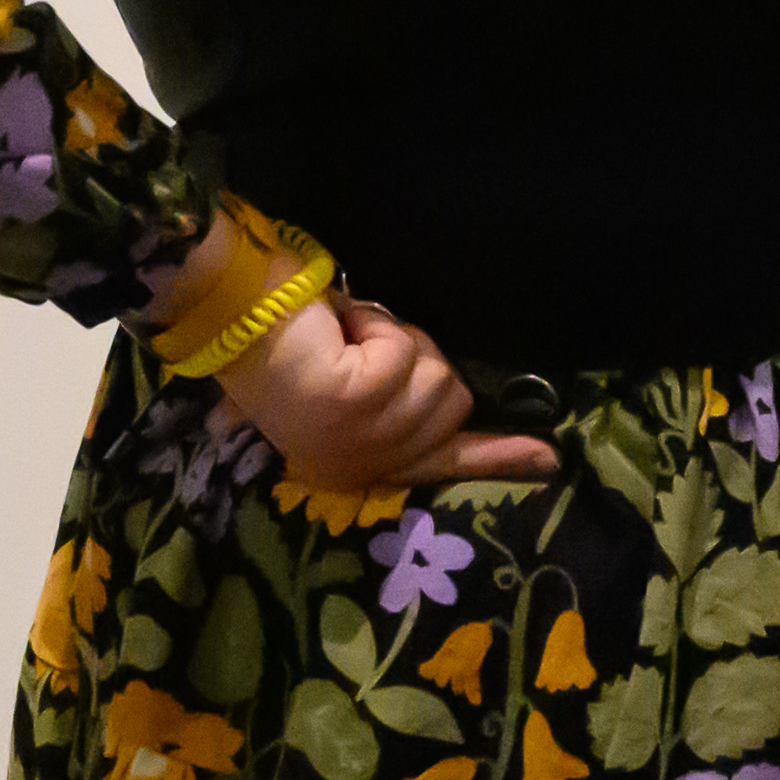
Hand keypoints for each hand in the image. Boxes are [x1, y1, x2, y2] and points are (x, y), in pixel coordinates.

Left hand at [217, 285, 552, 488]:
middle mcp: (360, 467)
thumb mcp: (348, 380)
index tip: (552, 461)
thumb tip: (456, 406)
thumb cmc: (281, 341)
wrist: (227, 312)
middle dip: (420, 360)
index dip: (500, 459)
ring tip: (343, 340)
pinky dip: (376, 326)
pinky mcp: (353, 403)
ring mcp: (357, 441)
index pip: (444, 466)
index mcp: (356, 466)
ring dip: (395, 340)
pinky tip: (337, 331)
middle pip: (454, 403)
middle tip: (361, 348)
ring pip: (438, 374)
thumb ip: (397, 403)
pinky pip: (404, 351)